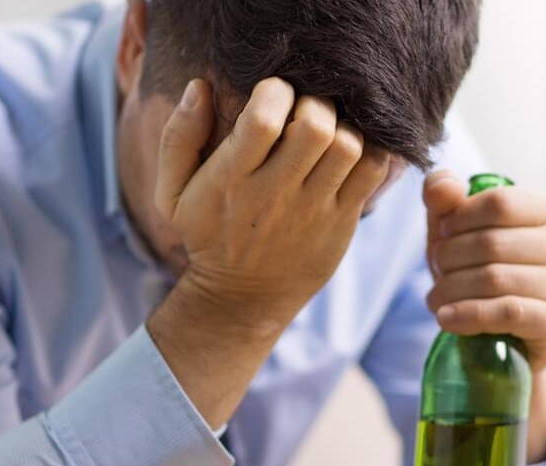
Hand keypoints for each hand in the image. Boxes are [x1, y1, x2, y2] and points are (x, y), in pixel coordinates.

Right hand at [156, 77, 390, 333]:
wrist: (241, 299)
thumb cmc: (208, 235)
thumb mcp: (172, 193)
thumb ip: (179, 137)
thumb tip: (200, 86)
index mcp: (231, 179)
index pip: (264, 118)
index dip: (275, 90)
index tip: (272, 94)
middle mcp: (275, 194)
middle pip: (316, 126)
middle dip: (315, 103)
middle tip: (305, 110)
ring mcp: (313, 210)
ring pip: (349, 145)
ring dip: (343, 126)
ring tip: (328, 131)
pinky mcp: (342, 222)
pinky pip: (373, 171)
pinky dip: (371, 149)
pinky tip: (350, 150)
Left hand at [422, 171, 545, 460]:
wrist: (500, 335)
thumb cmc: (478, 271)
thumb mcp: (455, 230)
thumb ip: (444, 199)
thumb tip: (443, 185)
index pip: (498, 202)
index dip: (458, 219)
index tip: (442, 236)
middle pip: (491, 242)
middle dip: (449, 258)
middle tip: (436, 273)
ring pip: (494, 279)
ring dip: (451, 290)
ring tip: (435, 299)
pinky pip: (508, 312)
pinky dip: (468, 315)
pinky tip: (447, 318)